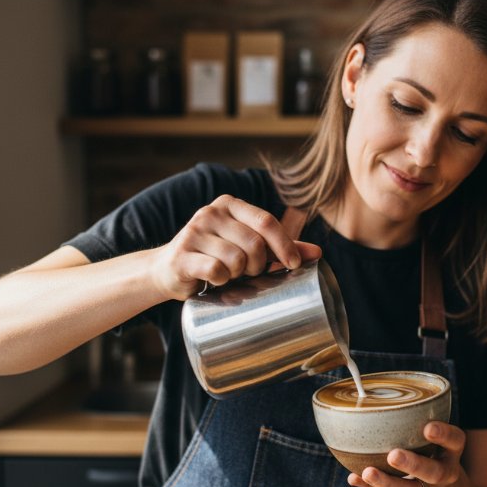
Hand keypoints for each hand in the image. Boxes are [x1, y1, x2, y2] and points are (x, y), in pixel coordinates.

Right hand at [149, 195, 321, 299]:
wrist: (168, 270)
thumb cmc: (216, 257)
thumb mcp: (248, 248)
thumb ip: (279, 247)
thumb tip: (317, 252)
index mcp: (230, 205)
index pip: (267, 221)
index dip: (284, 245)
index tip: (293, 264)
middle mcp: (211, 213)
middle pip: (254, 242)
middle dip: (259, 265)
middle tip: (250, 273)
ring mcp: (194, 232)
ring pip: (236, 258)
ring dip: (238, 274)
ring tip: (230, 275)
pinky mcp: (182, 254)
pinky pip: (215, 270)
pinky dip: (221, 280)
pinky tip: (214, 280)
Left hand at [347, 421, 466, 486]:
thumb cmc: (433, 451)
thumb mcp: (438, 439)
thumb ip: (417, 425)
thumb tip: (373, 403)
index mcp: (451, 451)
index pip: (455, 440)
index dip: (444, 434)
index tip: (428, 428)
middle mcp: (445, 473)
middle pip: (434, 472)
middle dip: (413, 464)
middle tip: (393, 455)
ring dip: (388, 482)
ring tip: (368, 472)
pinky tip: (354, 479)